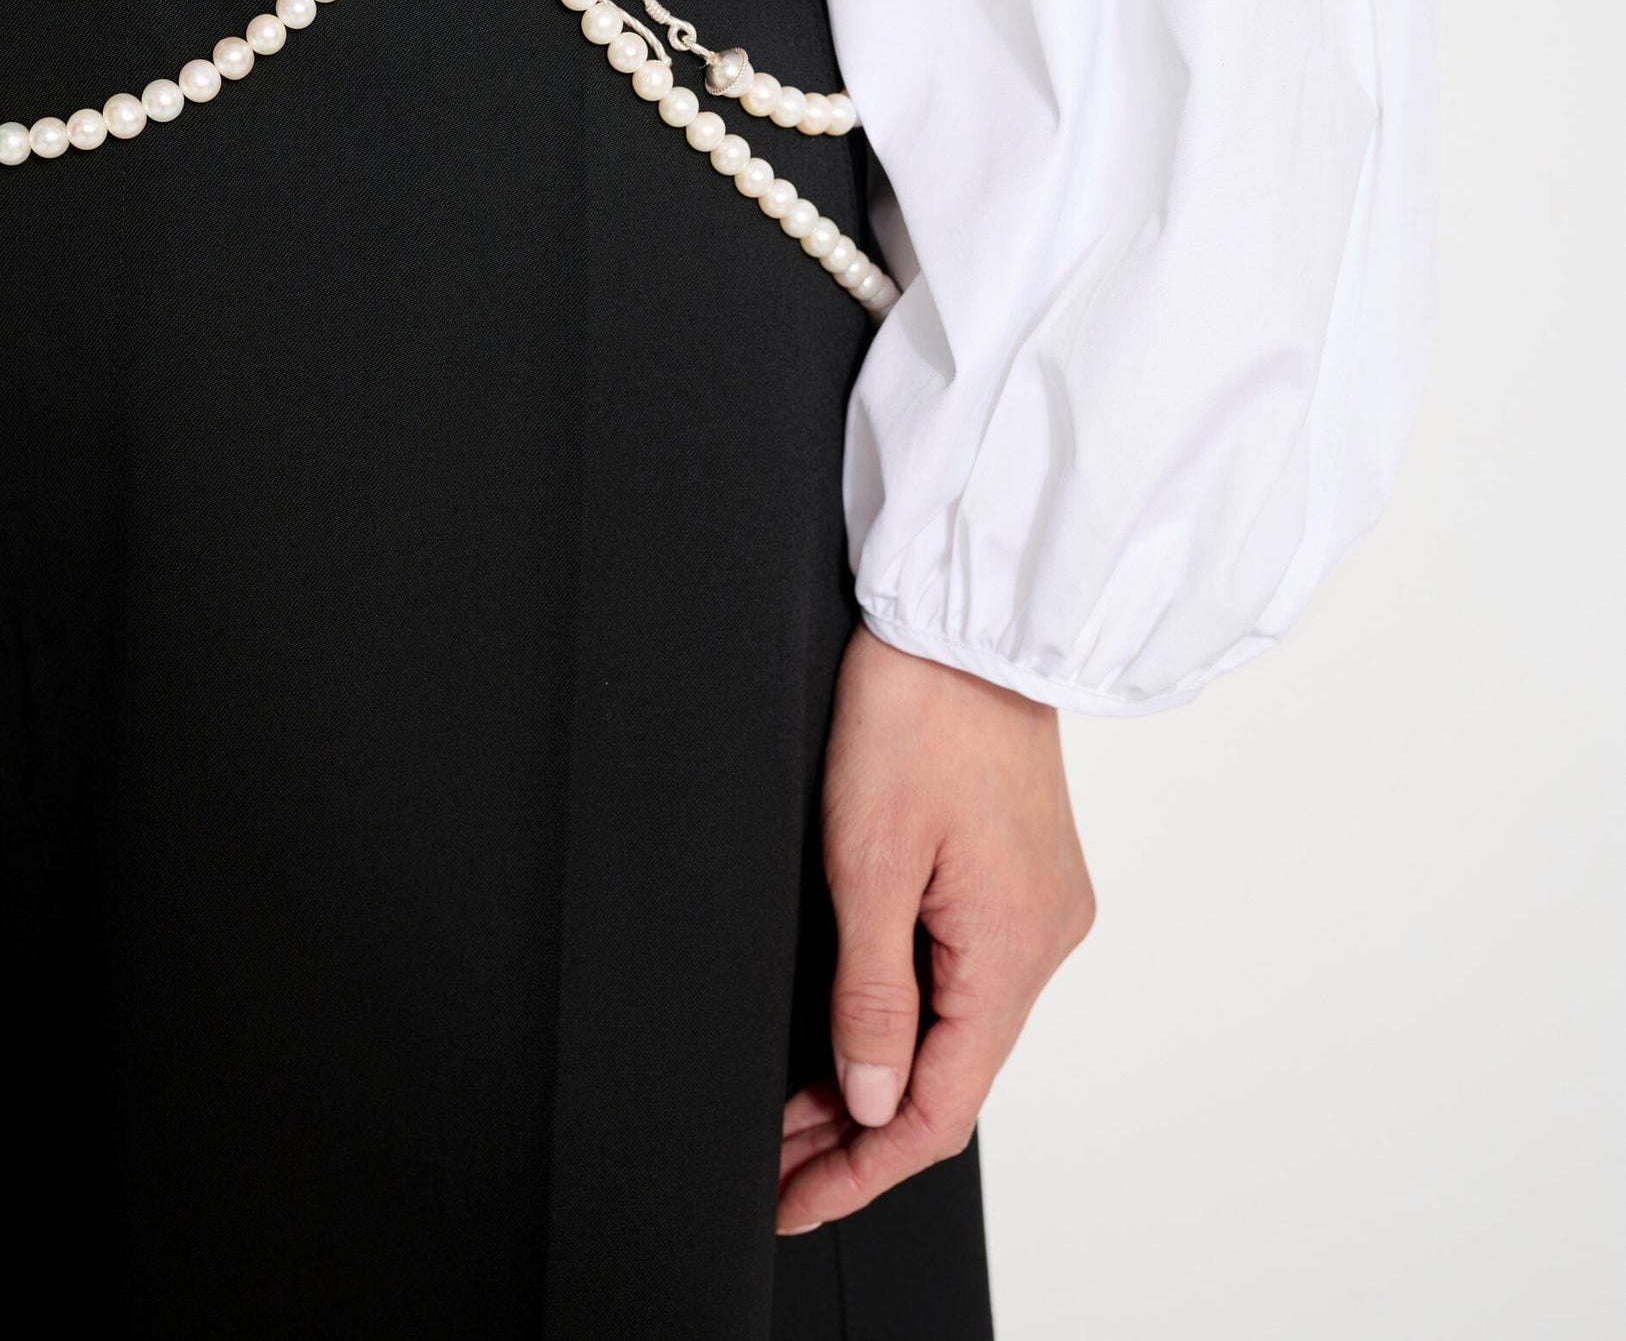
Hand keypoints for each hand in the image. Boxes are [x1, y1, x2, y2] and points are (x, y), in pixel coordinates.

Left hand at [777, 624, 1094, 1233]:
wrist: (959, 618)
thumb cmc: (915, 711)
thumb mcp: (868, 860)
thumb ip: (871, 994)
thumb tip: (872, 1101)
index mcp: (1014, 948)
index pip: (941, 1107)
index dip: (863, 1167)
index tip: (794, 1198)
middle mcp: (1043, 936)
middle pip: (951, 1075)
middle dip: (858, 1127)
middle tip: (774, 1158)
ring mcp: (1039, 904)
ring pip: (957, 1025)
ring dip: (879, 1069)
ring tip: (795, 1104)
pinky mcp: (1023, 872)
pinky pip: (968, 972)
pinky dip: (907, 1010)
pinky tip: (854, 1023)